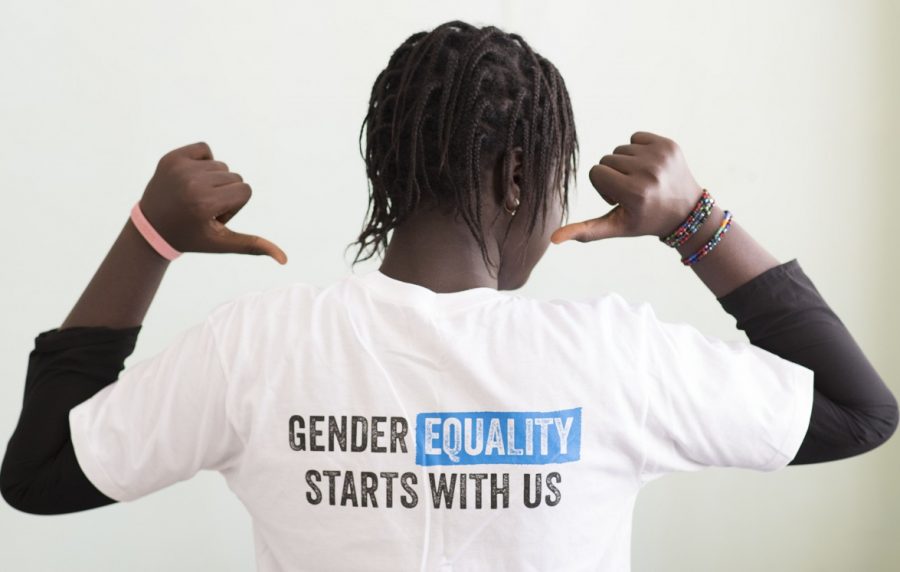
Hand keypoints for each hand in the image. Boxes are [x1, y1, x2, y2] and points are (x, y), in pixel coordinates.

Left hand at [138, 142, 287, 263]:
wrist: (151, 227)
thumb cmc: (191, 237)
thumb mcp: (221, 243)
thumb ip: (253, 246)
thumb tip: (284, 259)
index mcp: (205, 204)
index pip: (245, 190)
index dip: (234, 206)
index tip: (213, 217)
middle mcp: (192, 183)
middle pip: (234, 177)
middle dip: (225, 193)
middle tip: (202, 208)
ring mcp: (179, 168)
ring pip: (220, 165)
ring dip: (213, 179)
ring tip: (194, 195)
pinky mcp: (171, 157)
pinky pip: (204, 150)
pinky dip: (203, 161)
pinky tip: (190, 178)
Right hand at [551, 131, 704, 243]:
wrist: (687, 212)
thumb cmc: (645, 220)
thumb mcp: (615, 227)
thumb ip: (585, 231)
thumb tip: (553, 239)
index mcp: (634, 193)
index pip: (595, 172)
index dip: (603, 187)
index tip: (620, 199)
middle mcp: (649, 172)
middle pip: (607, 159)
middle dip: (614, 175)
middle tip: (632, 191)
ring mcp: (661, 156)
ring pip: (621, 148)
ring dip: (627, 163)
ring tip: (642, 180)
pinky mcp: (669, 145)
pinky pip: (637, 137)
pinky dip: (640, 150)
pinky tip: (651, 167)